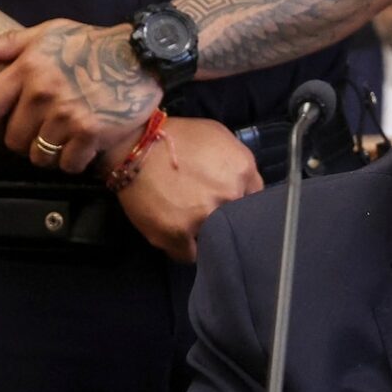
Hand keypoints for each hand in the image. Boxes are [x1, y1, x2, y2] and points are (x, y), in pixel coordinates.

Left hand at [0, 19, 161, 173]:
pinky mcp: (92, 133)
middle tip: (38, 137)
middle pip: (14, 139)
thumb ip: (12, 42)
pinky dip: (73, 163)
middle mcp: (44, 94)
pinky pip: (69, 164)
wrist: (142, 57)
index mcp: (28, 69)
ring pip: (40, 156)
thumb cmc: (95, 44)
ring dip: (48, 156)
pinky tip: (81, 151)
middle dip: (23, 143)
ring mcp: (68, 116)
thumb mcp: (52, 33)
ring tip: (59, 145)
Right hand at [111, 117, 262, 261]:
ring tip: (191, 226)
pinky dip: (184, 249)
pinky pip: (188, 255)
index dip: (243, 204)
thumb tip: (246, 188)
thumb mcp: (220, 137)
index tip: (233, 207)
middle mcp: (228, 196)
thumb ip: (240, 164)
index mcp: (242, 170)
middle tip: (210, 215)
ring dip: (205, 236)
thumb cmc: (178, 137)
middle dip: (226, 220)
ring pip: (215, 241)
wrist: (134, 145)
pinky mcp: (177, 234)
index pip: (257, 200)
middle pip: (237, 222)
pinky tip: (178, 238)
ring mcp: (204, 217)